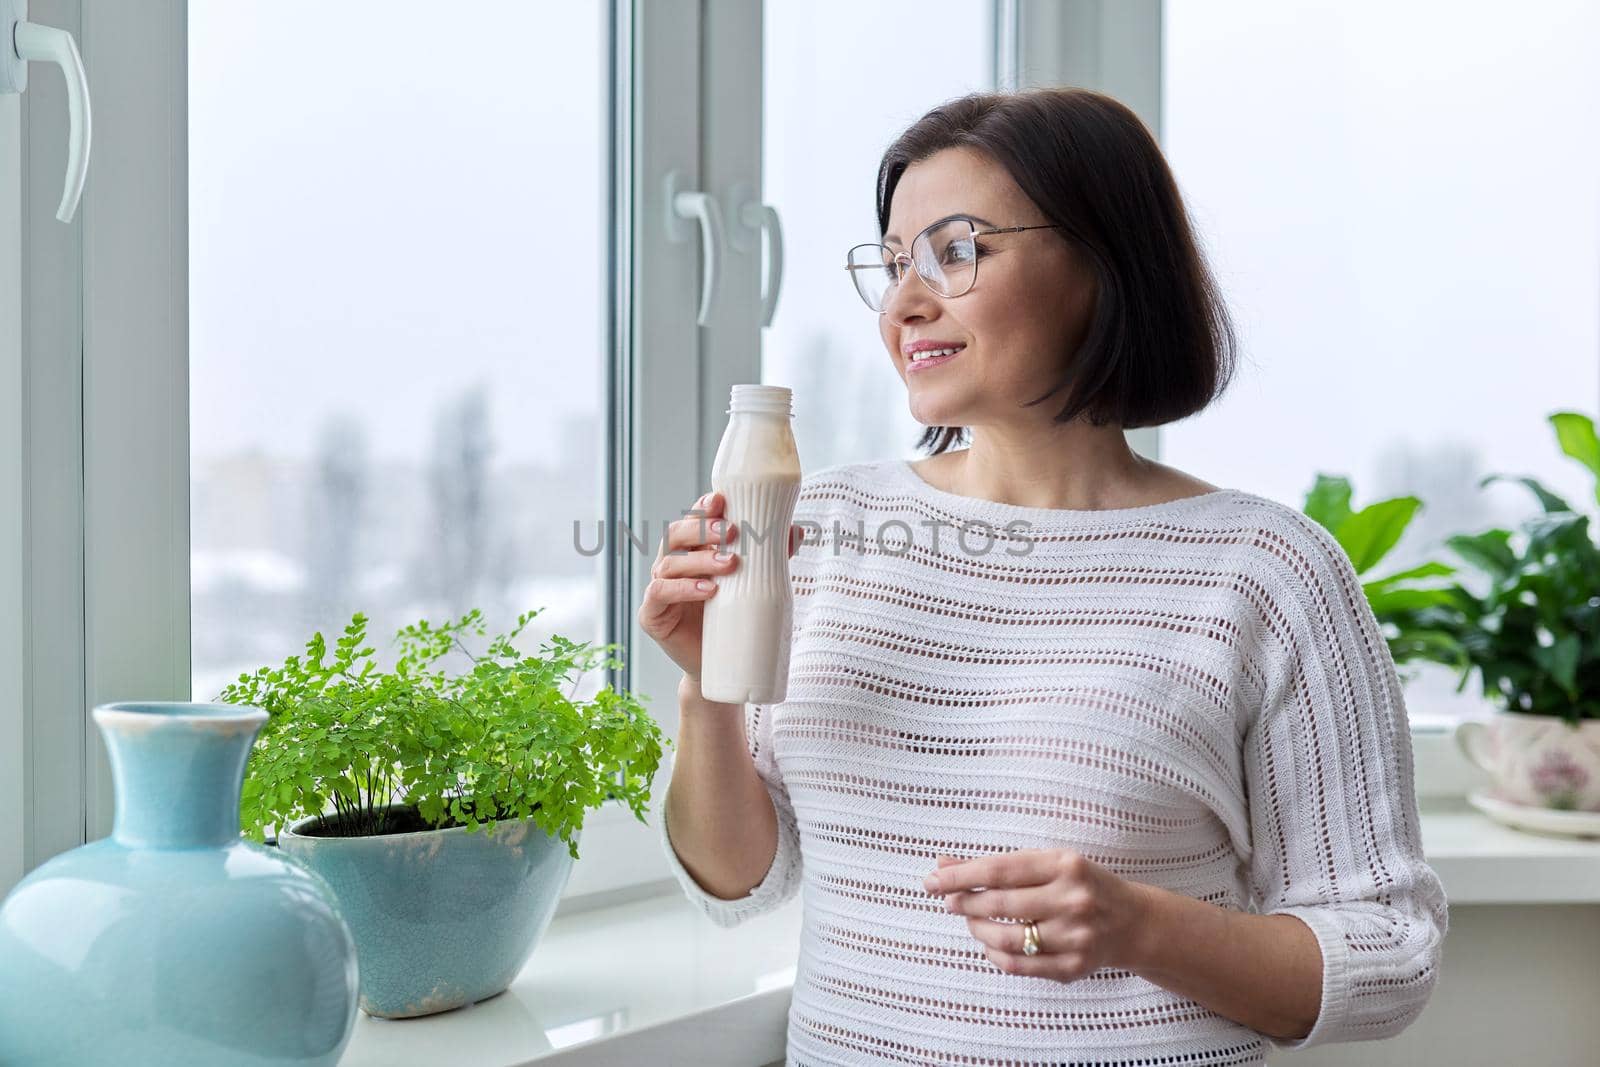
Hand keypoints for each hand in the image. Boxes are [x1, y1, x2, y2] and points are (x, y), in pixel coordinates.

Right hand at [637, 490, 801, 680]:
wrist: (721, 665)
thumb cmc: (733, 618)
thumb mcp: (753, 583)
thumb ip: (769, 556)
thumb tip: (797, 530)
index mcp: (691, 552)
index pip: (692, 521)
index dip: (703, 508)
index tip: (721, 500)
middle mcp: (671, 566)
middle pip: (676, 534)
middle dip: (702, 528)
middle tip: (732, 532)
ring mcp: (658, 589)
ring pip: (670, 563)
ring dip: (700, 559)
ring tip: (730, 564)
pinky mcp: (651, 615)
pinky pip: (659, 593)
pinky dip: (683, 588)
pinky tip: (708, 590)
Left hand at [922, 848, 1153, 980]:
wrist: (1132, 922)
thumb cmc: (1079, 885)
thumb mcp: (1046, 863)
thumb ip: (997, 864)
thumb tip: (943, 864)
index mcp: (1065, 865)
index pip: (999, 870)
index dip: (961, 875)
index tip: (933, 879)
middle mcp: (1073, 900)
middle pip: (999, 904)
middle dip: (963, 902)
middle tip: (948, 900)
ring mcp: (1075, 937)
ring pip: (1005, 938)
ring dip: (976, 928)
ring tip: (970, 919)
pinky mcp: (1073, 968)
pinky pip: (1018, 966)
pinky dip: (994, 954)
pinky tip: (989, 943)